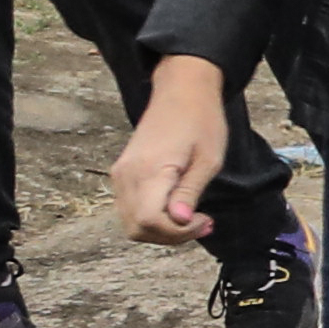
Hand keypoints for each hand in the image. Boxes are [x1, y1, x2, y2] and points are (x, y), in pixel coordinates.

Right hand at [111, 59, 234, 243]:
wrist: (181, 91)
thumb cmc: (201, 121)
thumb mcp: (208, 160)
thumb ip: (189, 192)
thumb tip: (179, 221)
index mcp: (148, 170)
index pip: (149, 222)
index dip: (177, 232)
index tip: (206, 220)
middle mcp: (126, 175)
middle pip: (137, 229)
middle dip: (171, 236)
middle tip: (203, 223)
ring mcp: (120, 175)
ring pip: (132, 224)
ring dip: (163, 230)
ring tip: (195, 218)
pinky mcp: (122, 174)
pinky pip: (131, 210)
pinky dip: (153, 218)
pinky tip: (178, 209)